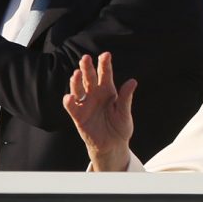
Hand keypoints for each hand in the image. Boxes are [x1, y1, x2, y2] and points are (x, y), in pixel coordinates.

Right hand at [63, 52, 134, 171]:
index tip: (106, 55)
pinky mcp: (78, 115)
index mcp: (108, 91)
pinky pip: (72, 106)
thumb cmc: (120, 128)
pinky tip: (70, 97)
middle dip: (87, 68)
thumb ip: (126, 98)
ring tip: (76, 74)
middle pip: (89, 77)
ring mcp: (86, 104)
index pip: (105, 74)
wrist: (112, 146)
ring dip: (76, 81)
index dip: (105, 64)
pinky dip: (69, 101)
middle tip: (86, 58)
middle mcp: (95, 94)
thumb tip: (132, 81)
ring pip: (78, 88)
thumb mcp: (124, 113)